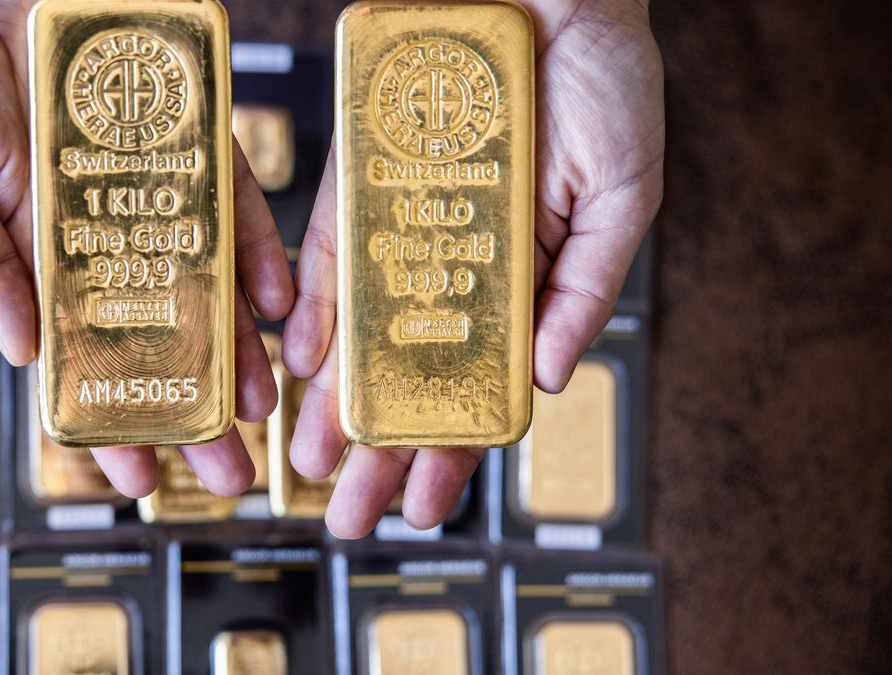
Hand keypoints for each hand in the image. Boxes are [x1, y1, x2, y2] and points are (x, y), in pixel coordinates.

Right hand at [0, 0, 293, 497]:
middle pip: (157, 333)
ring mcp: (148, 185)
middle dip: (192, 405)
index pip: (79, 354)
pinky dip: (256, 250)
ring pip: (204, 284)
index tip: (135, 479)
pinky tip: (273, 305)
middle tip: (227, 471)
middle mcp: (102, 227)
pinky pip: (233, 200)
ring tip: (263, 410)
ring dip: (236, 349)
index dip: (107, 418)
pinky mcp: (188, 133)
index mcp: (35, 249)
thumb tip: (22, 350)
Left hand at [283, 0, 664, 537]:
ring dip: (335, 400)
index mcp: (519, 279)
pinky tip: (302, 365)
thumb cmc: (599, 80)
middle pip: (409, 373)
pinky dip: (316, 308)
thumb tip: (549, 379)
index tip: (426, 507)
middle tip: (346, 513)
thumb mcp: (625, 196)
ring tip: (313, 462)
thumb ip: (585, 291)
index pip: (480, 385)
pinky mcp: (362, 179)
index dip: (453, 451)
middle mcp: (454, 263)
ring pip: (361, 331)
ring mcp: (404, 226)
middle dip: (378, 447)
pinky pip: (332, 252)